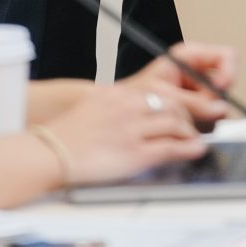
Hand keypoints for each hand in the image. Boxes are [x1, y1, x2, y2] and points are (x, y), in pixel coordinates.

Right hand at [37, 80, 205, 185]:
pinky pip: (170, 148)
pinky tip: (195, 150)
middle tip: (192, 126)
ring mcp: (133, 130)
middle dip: (188, 116)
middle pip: (173, 105)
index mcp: (120, 94)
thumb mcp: (95, 105)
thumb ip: (118, 103)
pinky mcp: (134, 154)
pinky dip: (188, 149)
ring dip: (190, 132)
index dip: (179, 102)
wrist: (50, 153)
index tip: (184, 109)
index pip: (161, 92)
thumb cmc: (68, 133)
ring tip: (194, 139)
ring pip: (176, 124)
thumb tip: (138, 107)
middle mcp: (129, 107)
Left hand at [128, 42, 238, 127]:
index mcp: (191, 57)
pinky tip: (186, 127)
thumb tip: (219, 109)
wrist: (123, 118)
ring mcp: (199, 94)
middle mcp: (198, 74)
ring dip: (207, 116)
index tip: (221, 87)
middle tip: (199, 110)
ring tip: (185, 120)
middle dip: (215, 100)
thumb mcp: (164, 94)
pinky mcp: (198, 113)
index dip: (228, 71)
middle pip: (226, 84)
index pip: (226, 56)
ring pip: (220, 105)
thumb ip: (193, 101)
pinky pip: (212, 120)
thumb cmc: (134, 97)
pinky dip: (202, 126)